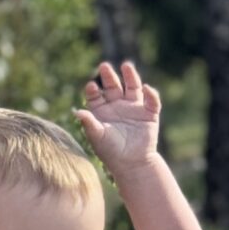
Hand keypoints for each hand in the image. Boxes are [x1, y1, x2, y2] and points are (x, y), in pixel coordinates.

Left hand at [77, 60, 161, 174]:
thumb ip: (89, 123)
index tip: (91, 86)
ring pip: (133, 87)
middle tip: (104, 66)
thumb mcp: (98, 136)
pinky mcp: (149, 113)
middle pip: (112, 85)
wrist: (132, 164)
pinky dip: (151, 94)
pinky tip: (146, 89)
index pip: (96, 95)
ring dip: (131, 76)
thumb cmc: (111, 152)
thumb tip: (77, 112)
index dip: (93, 89)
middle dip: (109, 76)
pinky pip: (152, 100)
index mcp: (102, 111)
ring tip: (126, 65)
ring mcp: (134, 108)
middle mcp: (117, 106)